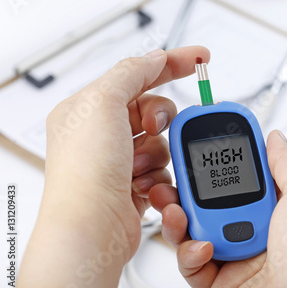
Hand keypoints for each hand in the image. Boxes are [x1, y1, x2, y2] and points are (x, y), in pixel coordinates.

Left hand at [16, 46, 209, 287]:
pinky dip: (158, 175)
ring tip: (138, 167)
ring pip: (162, 141)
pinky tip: (142, 185)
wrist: (93, 230)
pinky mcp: (133, 184)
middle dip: (160, 119)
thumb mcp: (103, 103)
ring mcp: (118, 161)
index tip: (200, 58)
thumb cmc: (86, 173)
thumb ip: (131, 73)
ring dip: (157, 153)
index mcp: (88, 109)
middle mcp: (102, 134)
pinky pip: (163, 168)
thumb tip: (155, 58)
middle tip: (153, 127)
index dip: (171, 63)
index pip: (136, 75)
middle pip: (153, 109)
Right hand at [150, 130, 286, 287]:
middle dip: (187, 187)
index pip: (243, 175)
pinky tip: (203, 247)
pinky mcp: (219, 283)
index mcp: (278, 207)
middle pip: (211, 200)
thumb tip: (275, 138)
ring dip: (179, 217)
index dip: (221, 157)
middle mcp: (256, 230)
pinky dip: (189, 252)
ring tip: (175, 209)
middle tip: (173, 176)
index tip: (201, 141)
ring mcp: (237, 256)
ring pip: (194, 229)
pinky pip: (192, 262)